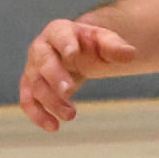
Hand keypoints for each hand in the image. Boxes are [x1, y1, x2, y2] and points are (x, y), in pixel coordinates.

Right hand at [19, 17, 138, 128]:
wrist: (76, 52)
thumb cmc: (90, 45)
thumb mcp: (105, 41)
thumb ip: (116, 46)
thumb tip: (131, 54)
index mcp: (58, 31)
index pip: (60, 35)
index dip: (65, 43)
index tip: (72, 54)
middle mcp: (40, 48)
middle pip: (44, 62)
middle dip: (55, 76)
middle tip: (68, 91)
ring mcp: (33, 68)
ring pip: (36, 84)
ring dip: (51, 101)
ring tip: (71, 115)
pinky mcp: (30, 86)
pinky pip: (28, 101)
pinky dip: (37, 114)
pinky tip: (53, 127)